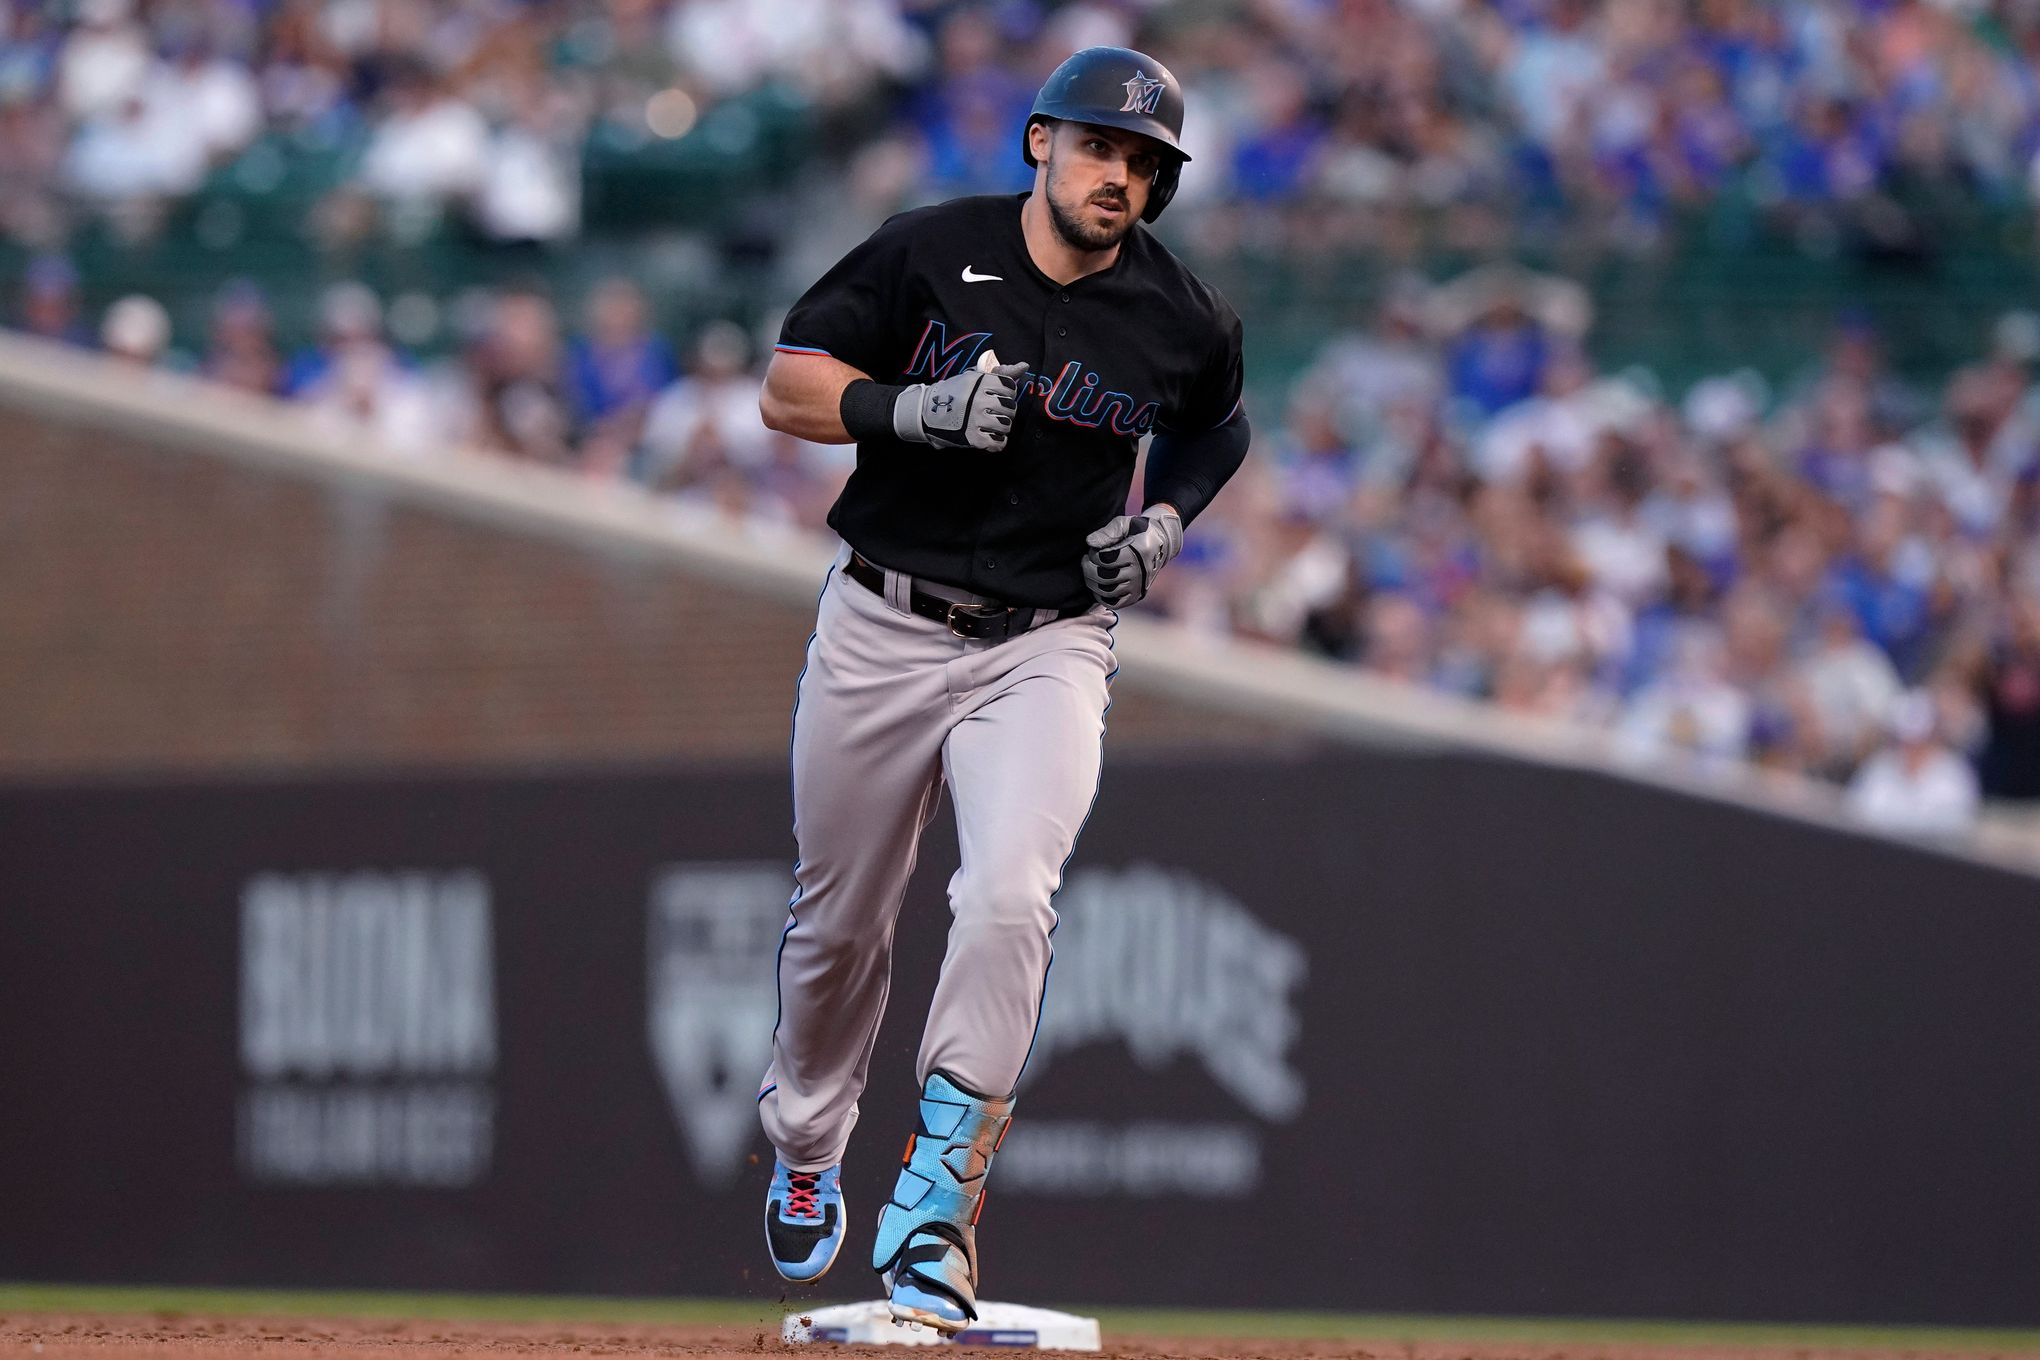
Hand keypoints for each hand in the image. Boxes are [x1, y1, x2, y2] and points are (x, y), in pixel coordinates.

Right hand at [893, 361, 1027, 451]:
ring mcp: (975, 419)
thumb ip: (1000, 372)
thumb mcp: (974, 378)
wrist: (925, 412)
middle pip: (1010, 407)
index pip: (1009, 387)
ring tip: (992, 425)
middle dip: (1005, 411)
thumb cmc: (953, 393)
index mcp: (979, 382)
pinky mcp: (973, 438)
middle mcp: (978, 399)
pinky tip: (991, 437)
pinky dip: (997, 442)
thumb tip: (1024, 366)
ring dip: (1001, 427)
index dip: (1006, 393)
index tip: (997, 396)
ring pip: (1006, 425)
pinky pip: (998, 442)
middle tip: (994, 412)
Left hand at [1083, 505, 1182, 607]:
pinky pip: (1114, 603)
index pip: (1107, 559)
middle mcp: (1140, 573)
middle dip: (1089, 569)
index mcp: (1139, 552)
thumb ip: (1108, 532)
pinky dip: (1101, 596)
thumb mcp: (1125, 524)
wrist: (1161, 544)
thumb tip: (1090, 543)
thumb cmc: (1138, 531)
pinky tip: (1098, 584)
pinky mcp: (1136, 596)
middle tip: (1086, 560)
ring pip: (1107, 592)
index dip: (1093, 554)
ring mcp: (1139, 587)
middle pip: (1105, 577)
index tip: (1094, 549)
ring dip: (1092, 582)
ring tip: (1091, 571)